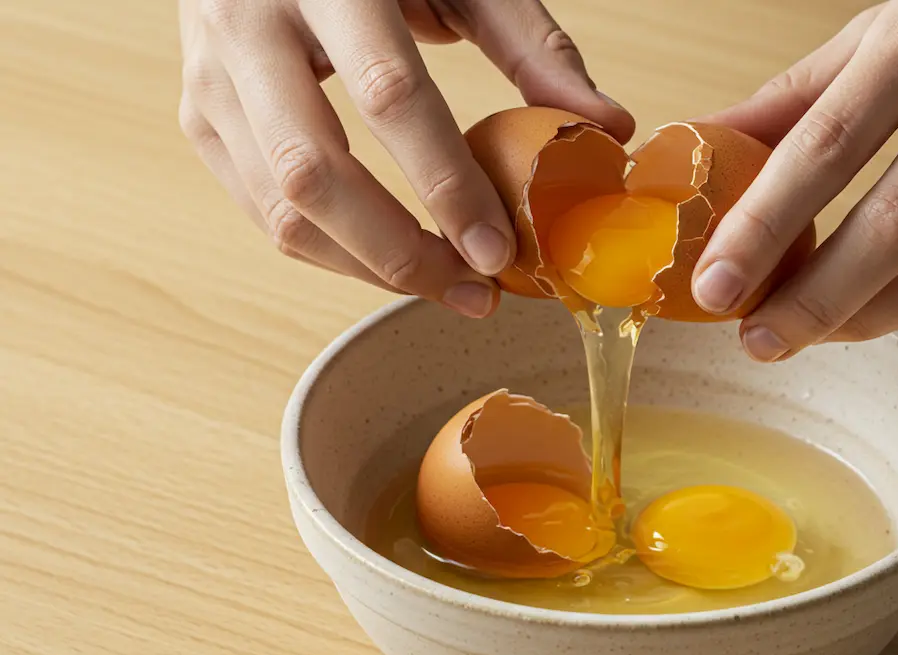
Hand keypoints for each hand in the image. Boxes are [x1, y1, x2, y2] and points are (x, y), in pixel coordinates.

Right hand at [178, 0, 632, 316]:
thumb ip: (532, 45)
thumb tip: (608, 128)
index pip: (387, 93)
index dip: (446, 183)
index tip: (498, 250)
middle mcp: (246, 22)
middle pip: (312, 171)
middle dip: (399, 251)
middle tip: (473, 292)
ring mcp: (209, 74)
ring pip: (279, 208)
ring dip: (367, 268)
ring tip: (444, 287)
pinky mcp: (198, 116)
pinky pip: (261, 212)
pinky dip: (331, 252)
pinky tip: (391, 262)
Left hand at [691, 0, 897, 360]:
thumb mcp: (891, 28)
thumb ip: (799, 97)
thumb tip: (701, 145)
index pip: (828, 146)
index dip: (763, 227)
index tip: (714, 287)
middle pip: (896, 224)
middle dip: (814, 300)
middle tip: (759, 339)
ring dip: (872, 319)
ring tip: (818, 334)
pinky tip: (897, 311)